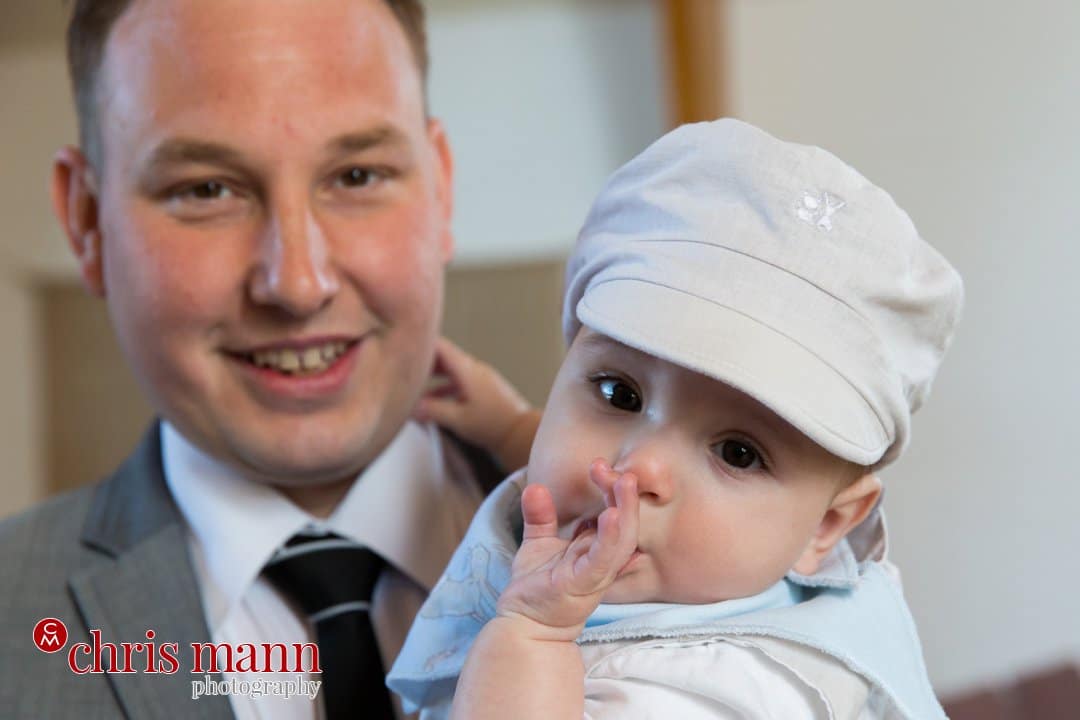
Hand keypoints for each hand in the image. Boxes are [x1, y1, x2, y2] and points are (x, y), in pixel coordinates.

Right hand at [414, 336, 539, 469]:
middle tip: (403, 370)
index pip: (440, 346)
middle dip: (423, 363)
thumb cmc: (493, 425)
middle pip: (443, 357)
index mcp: (467, 370)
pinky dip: (444, 389)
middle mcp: (474, 369)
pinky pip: (459, 382)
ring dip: (432, 379)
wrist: (520, 433)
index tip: (404, 346)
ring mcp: (480, 379)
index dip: (421, 344)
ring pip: (450, 371)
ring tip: (414, 392)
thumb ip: (432, 410)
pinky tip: (434, 404)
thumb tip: (410, 407)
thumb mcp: (458, 418)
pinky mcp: (483, 390)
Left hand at [495, 460, 639, 640]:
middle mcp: (602, 560)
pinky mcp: (583, 585)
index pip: (615, 513)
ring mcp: (596, 574)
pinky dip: (608, 538)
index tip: (598, 465)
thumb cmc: (536, 587)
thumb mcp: (538, 543)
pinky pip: (602, 560)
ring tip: (624, 482)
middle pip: (624, 522)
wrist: (521, 623)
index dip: (612, 488)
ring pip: (622, 540)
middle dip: (622, 492)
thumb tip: (536, 485)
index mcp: (597, 548)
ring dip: (626, 510)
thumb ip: (540, 515)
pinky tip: (609, 515)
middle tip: (609, 466)